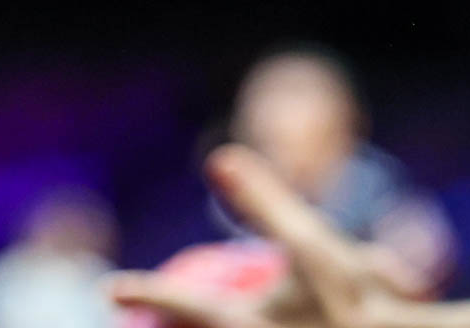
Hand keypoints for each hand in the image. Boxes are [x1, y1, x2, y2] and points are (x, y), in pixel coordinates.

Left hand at [108, 146, 429, 327]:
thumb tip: (219, 158)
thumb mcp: (311, 243)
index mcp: (245, 326)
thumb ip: (263, 202)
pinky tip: (258, 321)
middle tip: (134, 325)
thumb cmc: (358, 300)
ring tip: (178, 326)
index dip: (145, 292)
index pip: (185, 304)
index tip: (111, 286)